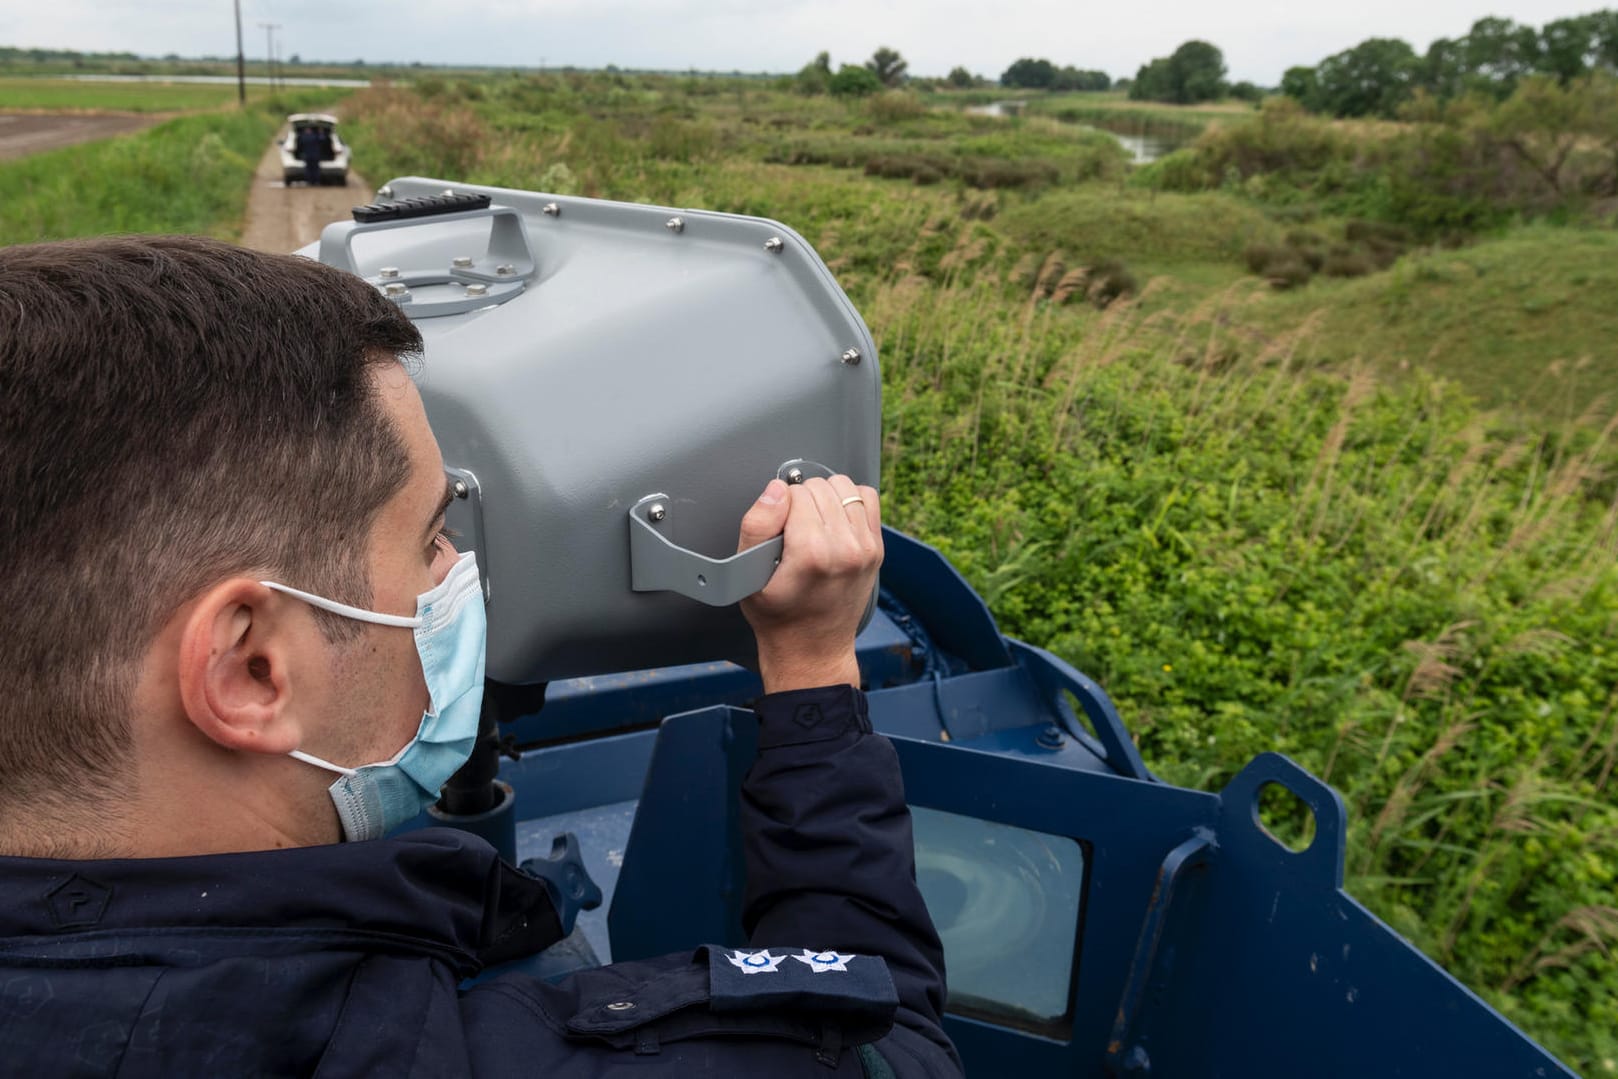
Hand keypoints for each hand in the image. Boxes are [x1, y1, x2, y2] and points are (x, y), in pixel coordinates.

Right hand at [736, 475, 881, 693]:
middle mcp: (846, 549)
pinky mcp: (876, 549)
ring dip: (826, 498)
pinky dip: (849, 502)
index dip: (779, 507)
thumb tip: (777, 489)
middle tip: (792, 533)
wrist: (811, 649)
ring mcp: (865, 549)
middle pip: (820, 487)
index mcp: (813, 553)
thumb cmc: (778, 616)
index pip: (795, 492)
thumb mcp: (746, 576)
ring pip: (844, 487)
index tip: (778, 533)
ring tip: (813, 524)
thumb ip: (757, 525)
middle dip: (801, 502)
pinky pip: (867, 499)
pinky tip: (834, 521)